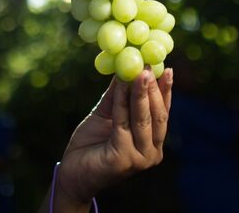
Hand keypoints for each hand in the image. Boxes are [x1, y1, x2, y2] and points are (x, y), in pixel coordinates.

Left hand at [56, 67, 172, 207]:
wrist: (72, 172)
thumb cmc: (91, 142)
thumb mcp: (107, 113)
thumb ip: (118, 95)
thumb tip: (126, 66)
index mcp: (152, 141)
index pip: (163, 112)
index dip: (165, 90)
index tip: (166, 69)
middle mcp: (151, 152)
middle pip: (157, 115)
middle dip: (153, 88)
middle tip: (149, 66)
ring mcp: (139, 158)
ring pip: (142, 119)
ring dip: (140, 93)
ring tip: (139, 72)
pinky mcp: (123, 159)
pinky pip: (123, 124)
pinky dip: (121, 102)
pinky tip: (120, 86)